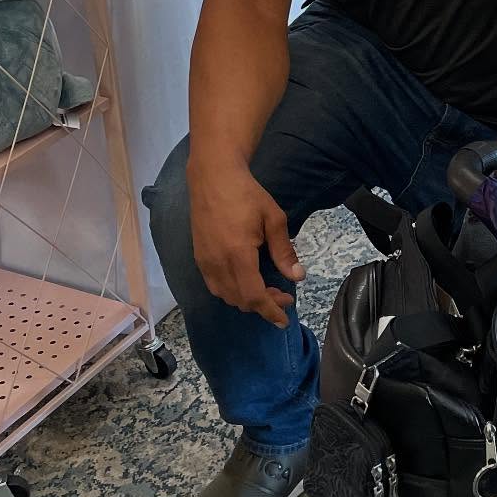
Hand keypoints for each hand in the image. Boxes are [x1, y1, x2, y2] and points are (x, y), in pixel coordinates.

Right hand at [189, 161, 304, 327]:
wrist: (213, 177)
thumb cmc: (247, 194)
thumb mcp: (274, 218)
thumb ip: (284, 251)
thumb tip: (297, 276)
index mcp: (238, 255)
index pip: (254, 296)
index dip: (270, 311)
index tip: (284, 319)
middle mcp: (218, 263)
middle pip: (240, 300)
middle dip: (263, 305)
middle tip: (283, 296)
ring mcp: (205, 262)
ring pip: (225, 296)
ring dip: (247, 300)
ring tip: (267, 290)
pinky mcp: (199, 257)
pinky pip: (214, 286)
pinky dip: (231, 292)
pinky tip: (245, 282)